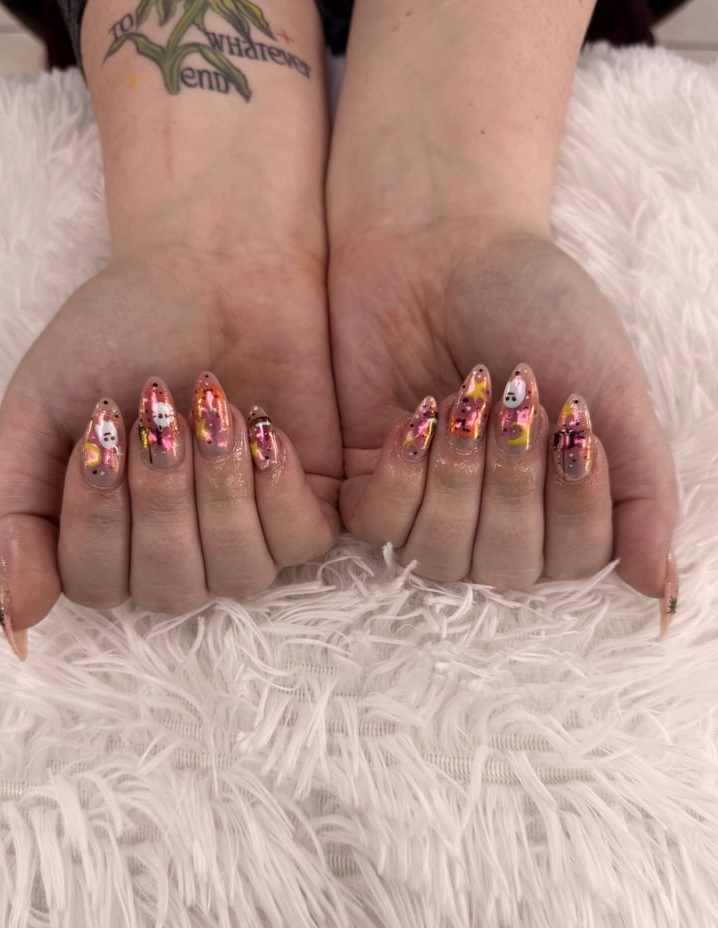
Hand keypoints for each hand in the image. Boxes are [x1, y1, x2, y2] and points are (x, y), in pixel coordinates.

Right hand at [0, 242, 340, 656]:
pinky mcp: (308, 504)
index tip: (102, 423)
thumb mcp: (39, 408)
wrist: (212, 264)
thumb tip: (16, 616)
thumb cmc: (119, 330)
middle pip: (170, 589)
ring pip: (238, 576)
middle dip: (162, 497)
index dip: (97, 515)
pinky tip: (265, 427)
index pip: (97, 584)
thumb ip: (11, 510)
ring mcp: (246, 532)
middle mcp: (178, 548)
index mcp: (108, 535)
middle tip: (158, 409)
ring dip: (219, 490)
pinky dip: (278, 489)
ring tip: (215, 407)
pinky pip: (300, 543)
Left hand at [328, 216, 676, 607]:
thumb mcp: (612, 389)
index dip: (574, 502)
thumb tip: (659, 588)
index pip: (572, 562)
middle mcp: (493, 515)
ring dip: (459, 478)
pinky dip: (403, 474)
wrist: (443, 242)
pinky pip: (377, 526)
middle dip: (513, 483)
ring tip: (466, 400)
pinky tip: (418, 415)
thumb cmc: (536, 307)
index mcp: (559, 501)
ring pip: (439, 557)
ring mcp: (427, 502)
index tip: (574, 420)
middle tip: (517, 401)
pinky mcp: (365, 480)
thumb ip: (643, 489)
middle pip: (505, 568)